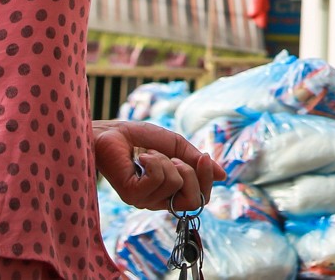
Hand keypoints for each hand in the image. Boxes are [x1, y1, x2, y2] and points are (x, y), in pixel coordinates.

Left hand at [92, 119, 225, 211]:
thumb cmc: (140, 138)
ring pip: (175, 185)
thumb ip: (197, 162)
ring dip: (166, 161)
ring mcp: (145, 200)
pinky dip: (154, 162)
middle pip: (193, 201)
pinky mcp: (132, 195)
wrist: (112, 132)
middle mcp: (158, 200)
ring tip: (149, 154)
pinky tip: (141, 158)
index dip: (206, 180)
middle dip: (192, 175)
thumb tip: (222, 176)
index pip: (199, 199)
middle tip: (176, 157)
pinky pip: (158, 179)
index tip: (203, 156)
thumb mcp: (177, 147)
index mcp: (170, 191)